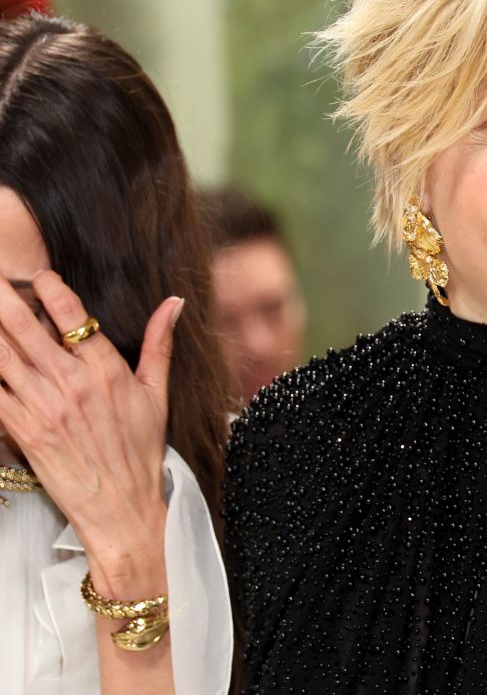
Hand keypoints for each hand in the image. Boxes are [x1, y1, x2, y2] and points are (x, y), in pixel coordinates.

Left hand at [0, 271, 181, 594]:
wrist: (122, 506)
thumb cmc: (141, 450)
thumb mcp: (157, 392)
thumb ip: (160, 343)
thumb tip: (175, 302)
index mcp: (106, 370)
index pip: (73, 317)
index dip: (51, 289)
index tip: (40, 276)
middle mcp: (72, 384)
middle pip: (25, 329)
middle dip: (4, 299)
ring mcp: (43, 407)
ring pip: (3, 356)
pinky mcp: (22, 430)